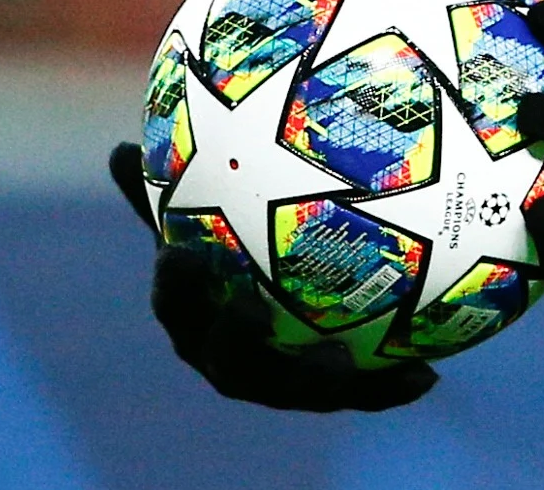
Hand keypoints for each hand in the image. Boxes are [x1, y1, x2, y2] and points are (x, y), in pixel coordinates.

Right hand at [105, 142, 436, 411]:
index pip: (177, 305)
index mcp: (196, 319)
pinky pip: (361, 394)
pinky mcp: (332, 394)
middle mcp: (232, 358)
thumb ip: (172, 193)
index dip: (175, 285)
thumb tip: (116, 149)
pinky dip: (388, 389)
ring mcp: (282, 383)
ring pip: (296, 387)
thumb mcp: (210, 221)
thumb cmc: (236, 256)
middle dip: (234, 340)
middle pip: (227, 358)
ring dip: (318, 378)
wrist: (291, 312)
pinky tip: (427, 378)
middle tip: (251, 310)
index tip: (179, 252)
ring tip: (343, 361)